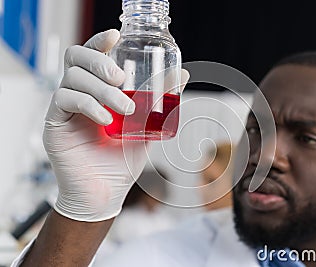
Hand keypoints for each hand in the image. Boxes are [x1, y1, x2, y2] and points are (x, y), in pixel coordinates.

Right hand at [43, 29, 188, 221]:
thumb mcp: (146, 126)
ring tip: (123, 109)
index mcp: (96, 91)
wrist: (105, 193)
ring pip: (73, 78)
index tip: (115, 35)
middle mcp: (78, 94)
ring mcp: (64, 108)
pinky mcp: (55, 123)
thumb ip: (160, 102)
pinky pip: (65, 100)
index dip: (99, 41)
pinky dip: (89, 105)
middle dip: (100, 62)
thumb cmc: (121, 161)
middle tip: (122, 79)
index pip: (91, 56)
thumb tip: (182, 76)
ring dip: (102, 89)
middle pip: (76, 58)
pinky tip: (105, 119)